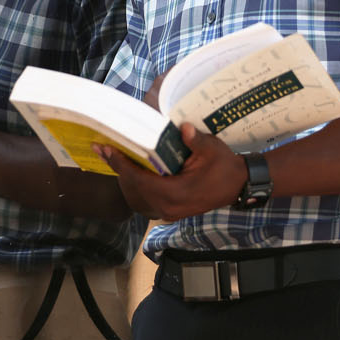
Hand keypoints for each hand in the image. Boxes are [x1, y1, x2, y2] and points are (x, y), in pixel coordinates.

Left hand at [97, 123, 245, 221]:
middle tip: (102, 149)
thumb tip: (183, 128)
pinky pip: (147, 196)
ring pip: (139, 194)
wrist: (238, 186)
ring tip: (112, 156)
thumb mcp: (211, 150)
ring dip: (125, 175)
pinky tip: (131, 168)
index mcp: (176, 193)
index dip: (122, 165)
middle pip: (134, 188)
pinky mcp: (171, 209)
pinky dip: (137, 182)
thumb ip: (195, 140)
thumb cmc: (225, 167)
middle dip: (119, 168)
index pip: (140, 179)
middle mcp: (168, 207)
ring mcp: (169, 211)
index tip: (107, 150)